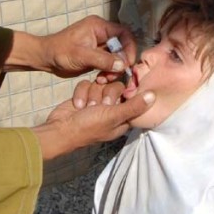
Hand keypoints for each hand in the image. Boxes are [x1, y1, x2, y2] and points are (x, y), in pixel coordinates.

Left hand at [7, 16, 135, 77]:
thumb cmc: (59, 52)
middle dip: (121, 62)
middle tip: (114, 75)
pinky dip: (108, 72)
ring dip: (114, 69)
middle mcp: (102, 34)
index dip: (129, 47)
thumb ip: (103, 60)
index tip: (128, 63)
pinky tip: (100, 79)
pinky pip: (109, 63)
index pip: (124, 33)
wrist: (45, 59)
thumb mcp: (81, 56)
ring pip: (117, 57)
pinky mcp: (97, 56)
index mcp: (99, 26)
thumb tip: (123, 65)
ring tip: (104, 79)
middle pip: (122, 46)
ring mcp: (99, 45)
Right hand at [32, 91, 154, 159]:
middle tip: (99, 105)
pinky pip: (87, 83)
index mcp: (123, 117)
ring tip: (85, 107)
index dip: (127, 92)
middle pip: (116, 87)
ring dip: (91, 94)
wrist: (59, 129)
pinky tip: (77, 104)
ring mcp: (97, 101)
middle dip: (105, 94)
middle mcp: (112, 108)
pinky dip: (81, 93)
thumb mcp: (113, 117)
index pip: (133, 96)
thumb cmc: (88, 127)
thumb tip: (154, 95)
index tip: (120, 94)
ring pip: (101, 84)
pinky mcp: (84, 94)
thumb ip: (134, 106)